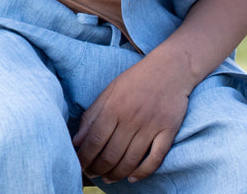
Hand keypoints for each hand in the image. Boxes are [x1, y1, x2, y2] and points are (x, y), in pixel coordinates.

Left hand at [73, 54, 189, 183]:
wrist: (171, 68)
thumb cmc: (136, 79)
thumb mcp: (110, 90)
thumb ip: (92, 115)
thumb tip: (76, 141)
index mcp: (114, 106)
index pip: (94, 140)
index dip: (84, 158)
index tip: (79, 166)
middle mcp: (131, 118)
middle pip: (111, 154)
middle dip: (98, 169)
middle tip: (93, 174)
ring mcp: (151, 126)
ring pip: (130, 161)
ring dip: (116, 174)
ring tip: (108, 178)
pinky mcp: (168, 131)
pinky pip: (155, 159)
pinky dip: (143, 173)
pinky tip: (132, 178)